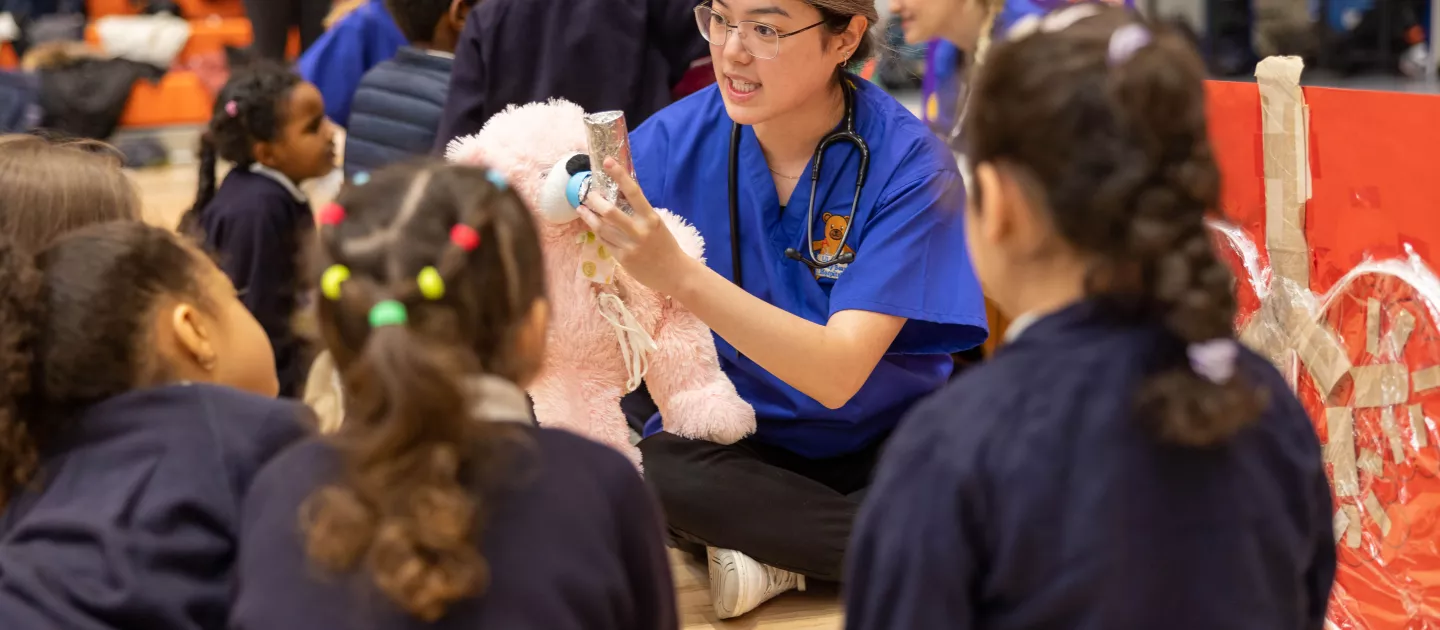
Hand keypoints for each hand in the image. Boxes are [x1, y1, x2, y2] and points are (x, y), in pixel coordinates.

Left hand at [578, 157, 691, 294]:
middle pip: (610, 212)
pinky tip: (592, 224)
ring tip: (582, 207)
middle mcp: (640, 231)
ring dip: (589, 216)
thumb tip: (619, 194)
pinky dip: (596, 231)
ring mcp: (630, 246)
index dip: (619, 175)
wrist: (673, 273)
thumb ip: (639, 212)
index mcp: (651, 218)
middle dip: (595, 200)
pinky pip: (604, 241)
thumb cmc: (665, 244)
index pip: (634, 192)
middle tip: (589, 194)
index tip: (607, 161)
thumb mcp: (656, 223)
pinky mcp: (622, 259)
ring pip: (602, 228)